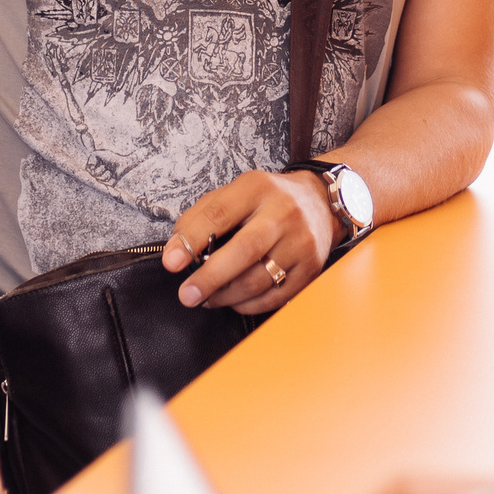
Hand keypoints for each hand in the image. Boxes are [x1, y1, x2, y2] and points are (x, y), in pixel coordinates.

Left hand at [162, 169, 334, 314]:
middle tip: (187, 295)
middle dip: (210, 277)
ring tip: (207, 298)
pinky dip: (248, 304)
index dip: (192, 240)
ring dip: (226, 296)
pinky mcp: (311, 268)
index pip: (219, 214)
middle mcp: (283, 214)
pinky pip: (275, 297)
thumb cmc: (268, 200)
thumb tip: (175, 252)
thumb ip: (201, 217)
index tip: (172, 262)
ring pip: (258, 280)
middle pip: (244, 251)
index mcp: (257, 189)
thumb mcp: (235, 193)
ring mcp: (301, 243)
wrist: (321, 202)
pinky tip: (234, 300)